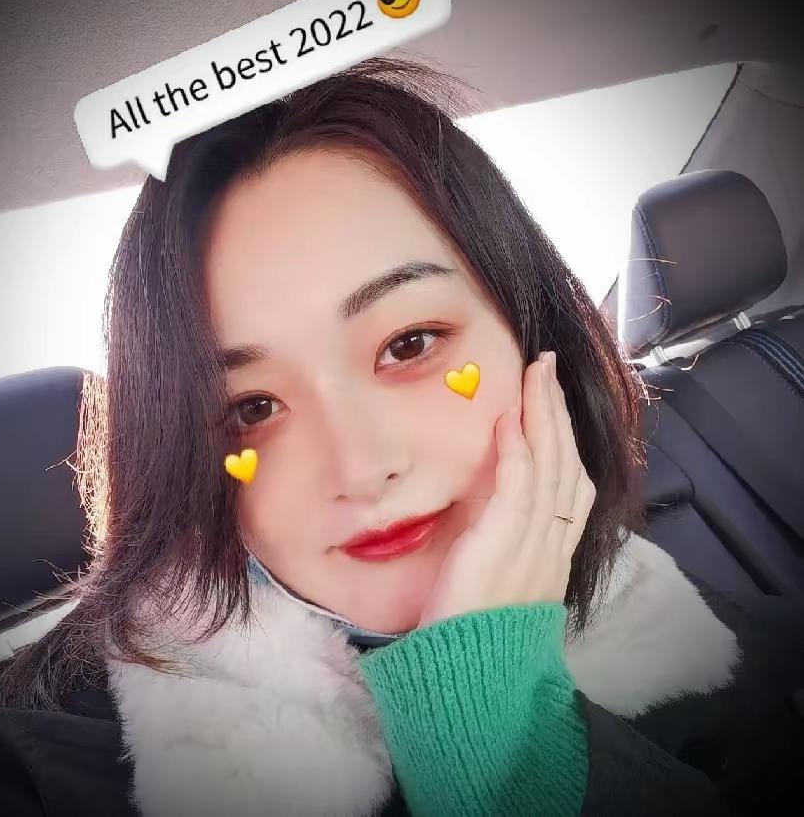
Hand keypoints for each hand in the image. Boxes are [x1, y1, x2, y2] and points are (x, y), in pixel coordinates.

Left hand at [417, 351, 595, 628]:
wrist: (471, 675)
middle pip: (566, 463)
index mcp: (554, 550)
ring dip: (542, 415)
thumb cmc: (478, 628)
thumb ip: (510, 538)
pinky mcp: (501, 545)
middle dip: (558, 412)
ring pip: (548, 466)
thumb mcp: (506, 579)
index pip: (573, 482)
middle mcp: (551, 543)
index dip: (567, 437)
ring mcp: (532, 544)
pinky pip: (516, 488)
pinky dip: (516, 450)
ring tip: (535, 376)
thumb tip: (500, 498)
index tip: (554, 401)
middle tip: (548, 368)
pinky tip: (510, 418)